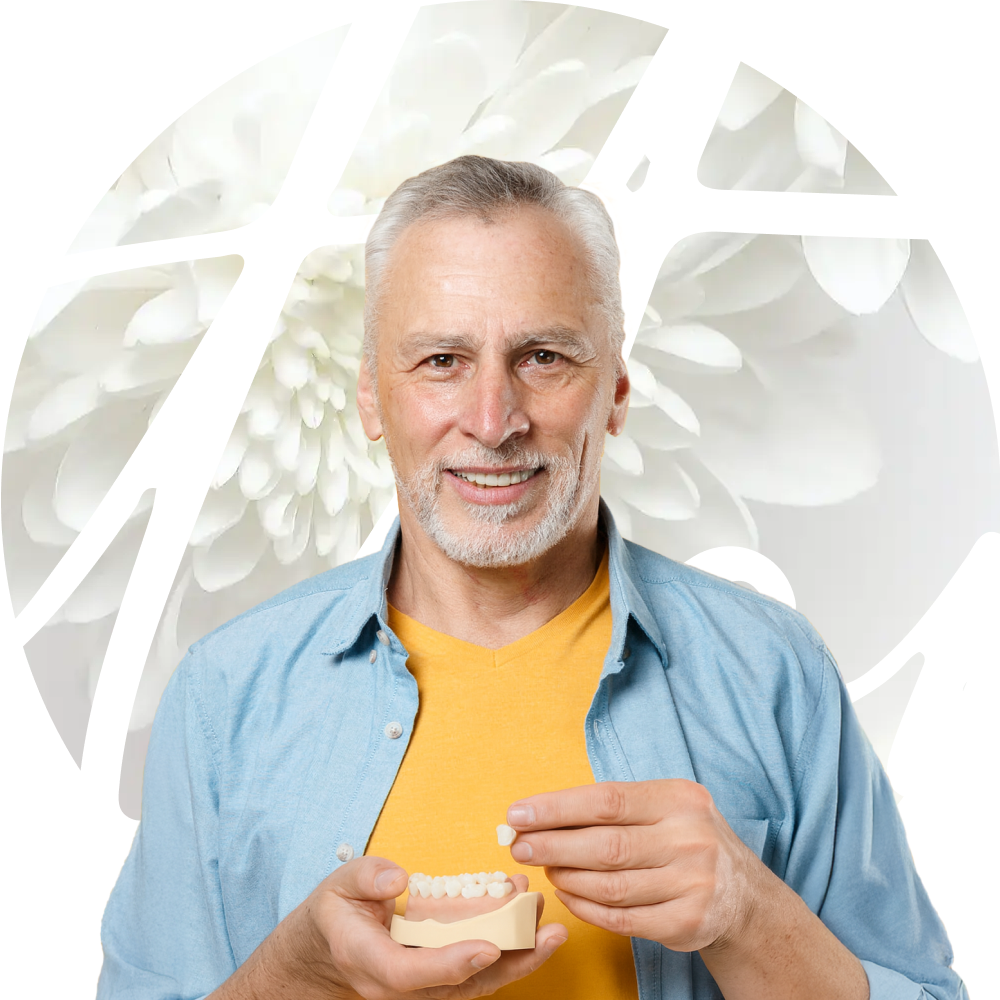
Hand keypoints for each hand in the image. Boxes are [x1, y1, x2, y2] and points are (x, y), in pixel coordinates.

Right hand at [211, 855, 566, 999]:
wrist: (330, 946)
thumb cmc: (338, 911)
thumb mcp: (340, 884)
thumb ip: (366, 877)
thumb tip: (398, 876)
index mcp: (371, 961)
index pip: (412, 973)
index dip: (451, 964)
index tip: (487, 948)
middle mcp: (401, 985)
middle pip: (459, 987)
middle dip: (509, 964)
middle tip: (548, 935)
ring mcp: (424, 987)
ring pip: (477, 984)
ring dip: (519, 958)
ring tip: (553, 927)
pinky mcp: (442, 979)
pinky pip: (479, 973)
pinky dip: (510, 951)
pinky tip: (533, 924)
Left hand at [505, 780, 763, 953]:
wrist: (744, 895)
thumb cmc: (684, 839)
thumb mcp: (664, 807)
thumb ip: (614, 808)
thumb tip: (541, 813)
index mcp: (678, 799)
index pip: (606, 800)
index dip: (556, 808)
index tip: (517, 815)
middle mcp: (689, 839)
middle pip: (605, 845)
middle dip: (552, 846)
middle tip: (518, 847)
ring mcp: (692, 884)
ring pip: (610, 886)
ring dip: (567, 878)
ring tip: (545, 869)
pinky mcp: (687, 923)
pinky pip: (622, 918)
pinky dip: (587, 908)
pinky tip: (568, 895)